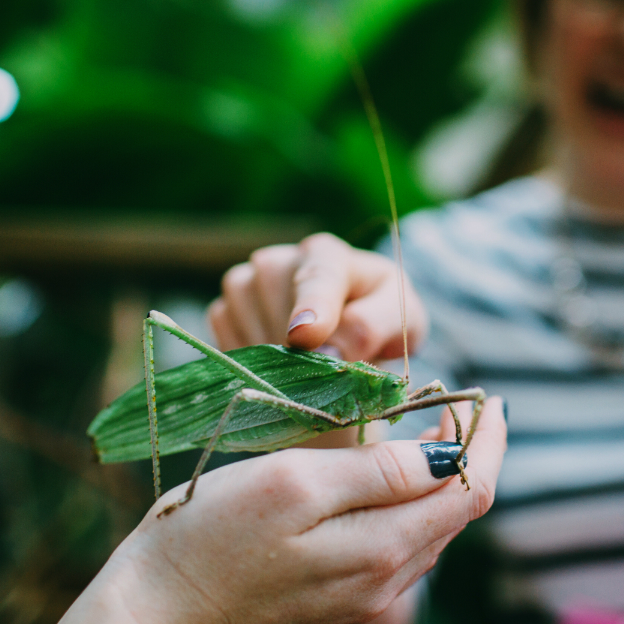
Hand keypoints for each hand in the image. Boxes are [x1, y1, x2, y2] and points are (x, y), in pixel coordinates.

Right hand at [21, 398, 505, 623]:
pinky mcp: (333, 601)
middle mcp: (382, 581)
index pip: (468, 491)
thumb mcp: (294, 484)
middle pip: (454, 514)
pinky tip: (390, 481)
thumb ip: (376, 473)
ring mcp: (358, 596)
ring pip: (427, 532)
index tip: (489, 397)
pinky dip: (409, 507)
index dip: (488, 441)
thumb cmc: (211, 535)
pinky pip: (394, 549)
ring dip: (442, 481)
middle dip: (471, 456)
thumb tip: (448, 454)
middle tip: (464, 404)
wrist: (154, 614)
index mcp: (380, 548)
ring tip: (435, 432)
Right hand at [209, 233, 427, 362]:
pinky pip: (228, 336)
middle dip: (298, 343)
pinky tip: (280, 364)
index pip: (316, 275)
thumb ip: (372, 327)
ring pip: (247, 318)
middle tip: (323, 367)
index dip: (310, 306)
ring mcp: (247, 282)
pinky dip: (252, 360)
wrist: (349, 334)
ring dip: (276, 354)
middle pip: (276, 299)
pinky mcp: (225, 309)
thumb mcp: (399, 321)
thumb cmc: (378, 320)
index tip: (304, 337)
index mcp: (328, 255)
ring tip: (305, 365)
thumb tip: (329, 352)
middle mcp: (281, 261)